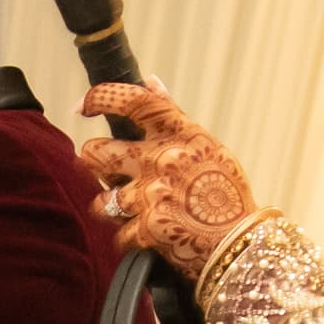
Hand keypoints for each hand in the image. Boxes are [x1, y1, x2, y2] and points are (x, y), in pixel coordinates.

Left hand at [76, 81, 261, 278]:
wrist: (241, 242)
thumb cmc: (225, 193)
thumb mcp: (206, 145)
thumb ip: (173, 116)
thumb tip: (150, 82)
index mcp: (179, 135)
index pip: (132, 102)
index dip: (100, 97)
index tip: (83, 106)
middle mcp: (162, 159)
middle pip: (97, 151)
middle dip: (94, 162)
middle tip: (105, 171)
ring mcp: (152, 194)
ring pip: (101, 198)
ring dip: (110, 206)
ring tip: (128, 210)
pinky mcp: (148, 228)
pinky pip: (119, 233)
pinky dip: (130, 238)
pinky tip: (148, 235)